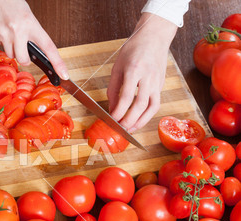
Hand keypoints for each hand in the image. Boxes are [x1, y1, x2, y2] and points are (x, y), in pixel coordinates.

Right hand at [0, 0, 68, 78]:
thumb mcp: (24, 13)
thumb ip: (29, 31)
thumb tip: (30, 48)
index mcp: (30, 23)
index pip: (48, 47)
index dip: (57, 63)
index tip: (64, 74)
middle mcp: (17, 30)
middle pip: (24, 60)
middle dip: (24, 58)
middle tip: (22, 48)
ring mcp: (3, 34)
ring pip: (10, 54)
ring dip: (11, 47)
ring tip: (7, 30)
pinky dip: (0, 39)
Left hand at [107, 13, 177, 131]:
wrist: (154, 37)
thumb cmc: (133, 50)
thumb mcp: (117, 67)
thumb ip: (113, 89)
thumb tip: (112, 108)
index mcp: (134, 70)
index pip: (127, 96)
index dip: (119, 111)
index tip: (112, 119)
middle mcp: (148, 77)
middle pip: (140, 104)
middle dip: (130, 120)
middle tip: (121, 129)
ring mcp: (157, 81)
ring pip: (152, 106)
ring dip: (142, 121)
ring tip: (131, 129)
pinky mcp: (161, 84)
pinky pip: (156, 103)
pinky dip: (148, 114)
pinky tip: (139, 120)